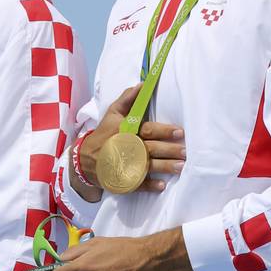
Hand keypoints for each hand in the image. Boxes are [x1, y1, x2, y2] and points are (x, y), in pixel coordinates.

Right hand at [71, 85, 185, 200]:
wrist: (85, 158)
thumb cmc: (103, 133)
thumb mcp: (112, 113)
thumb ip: (128, 99)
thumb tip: (143, 85)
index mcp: (127, 131)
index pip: (148, 130)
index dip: (164, 131)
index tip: (179, 132)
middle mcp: (129, 148)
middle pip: (152, 149)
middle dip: (169, 150)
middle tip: (185, 152)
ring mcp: (126, 165)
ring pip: (149, 166)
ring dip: (165, 167)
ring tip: (181, 167)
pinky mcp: (124, 179)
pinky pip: (138, 184)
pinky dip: (150, 186)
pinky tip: (162, 186)